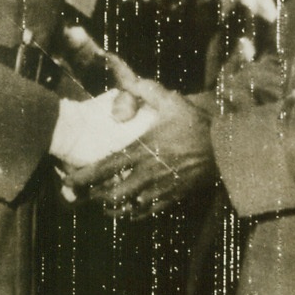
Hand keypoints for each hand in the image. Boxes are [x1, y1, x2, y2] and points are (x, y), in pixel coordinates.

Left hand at [67, 75, 217, 219]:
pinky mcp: (172, 197)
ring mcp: (160, 188)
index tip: (68, 180)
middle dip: (92, 197)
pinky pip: (146, 212)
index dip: (84, 176)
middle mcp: (148, 172)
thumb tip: (127, 81)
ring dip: (110, 208)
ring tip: (100, 204)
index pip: (106, 167)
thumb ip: (146, 90)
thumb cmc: (196, 123)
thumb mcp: (172, 100)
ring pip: (127, 207)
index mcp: (144, 148)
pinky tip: (125, 210)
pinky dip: (132, 214)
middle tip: (79, 196)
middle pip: (112, 193)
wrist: (226, 148)